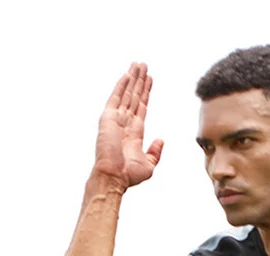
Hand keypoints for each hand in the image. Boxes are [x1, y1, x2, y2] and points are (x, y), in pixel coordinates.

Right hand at [94, 63, 164, 189]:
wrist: (114, 177)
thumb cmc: (128, 175)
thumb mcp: (148, 165)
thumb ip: (155, 152)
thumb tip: (161, 140)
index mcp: (134, 133)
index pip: (141, 107)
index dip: (146, 93)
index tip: (150, 80)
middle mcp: (125, 123)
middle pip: (134, 96)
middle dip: (140, 81)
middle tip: (144, 65)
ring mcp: (116, 119)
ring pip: (127, 93)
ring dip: (133, 78)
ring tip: (138, 64)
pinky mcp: (108, 117)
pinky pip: (116, 97)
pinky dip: (122, 85)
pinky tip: (127, 74)